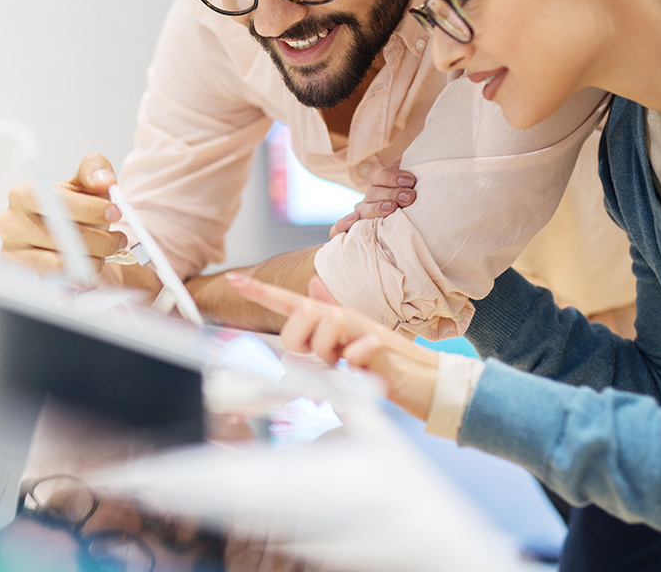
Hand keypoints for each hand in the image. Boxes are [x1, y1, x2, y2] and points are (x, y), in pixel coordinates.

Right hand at [0, 153, 127, 278]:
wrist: (65, 235)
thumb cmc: (74, 208)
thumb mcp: (85, 183)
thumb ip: (96, 171)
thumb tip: (105, 181)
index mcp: (23, 194)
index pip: (54, 201)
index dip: (88, 208)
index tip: (114, 212)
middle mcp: (11, 223)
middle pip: (59, 236)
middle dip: (99, 240)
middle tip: (118, 240)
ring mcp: (12, 253)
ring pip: (61, 263)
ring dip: (92, 260)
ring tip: (103, 253)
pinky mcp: (22, 278)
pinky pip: (58, 282)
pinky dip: (80, 277)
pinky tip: (88, 266)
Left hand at [225, 273, 438, 421]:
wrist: (425, 380)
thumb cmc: (383, 364)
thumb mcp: (350, 344)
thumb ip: (329, 319)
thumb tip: (313, 286)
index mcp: (332, 318)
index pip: (290, 302)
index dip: (260, 292)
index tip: (235, 280)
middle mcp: (342, 317)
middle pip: (299, 319)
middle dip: (303, 344)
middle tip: (326, 359)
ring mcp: (360, 330)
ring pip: (321, 338)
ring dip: (330, 361)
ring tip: (349, 366)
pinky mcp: (376, 347)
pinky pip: (351, 355)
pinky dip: (354, 366)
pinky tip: (365, 369)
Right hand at [329, 163, 416, 238]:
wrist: (409, 235)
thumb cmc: (412, 203)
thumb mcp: (412, 188)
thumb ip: (412, 178)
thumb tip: (418, 163)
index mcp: (378, 185)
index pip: (379, 176)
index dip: (393, 177)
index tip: (411, 181)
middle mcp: (368, 200)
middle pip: (373, 193)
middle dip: (392, 193)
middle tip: (409, 197)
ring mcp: (361, 216)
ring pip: (362, 210)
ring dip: (377, 208)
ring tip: (392, 208)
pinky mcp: (354, 233)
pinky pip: (338, 231)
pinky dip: (341, 225)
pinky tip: (353, 219)